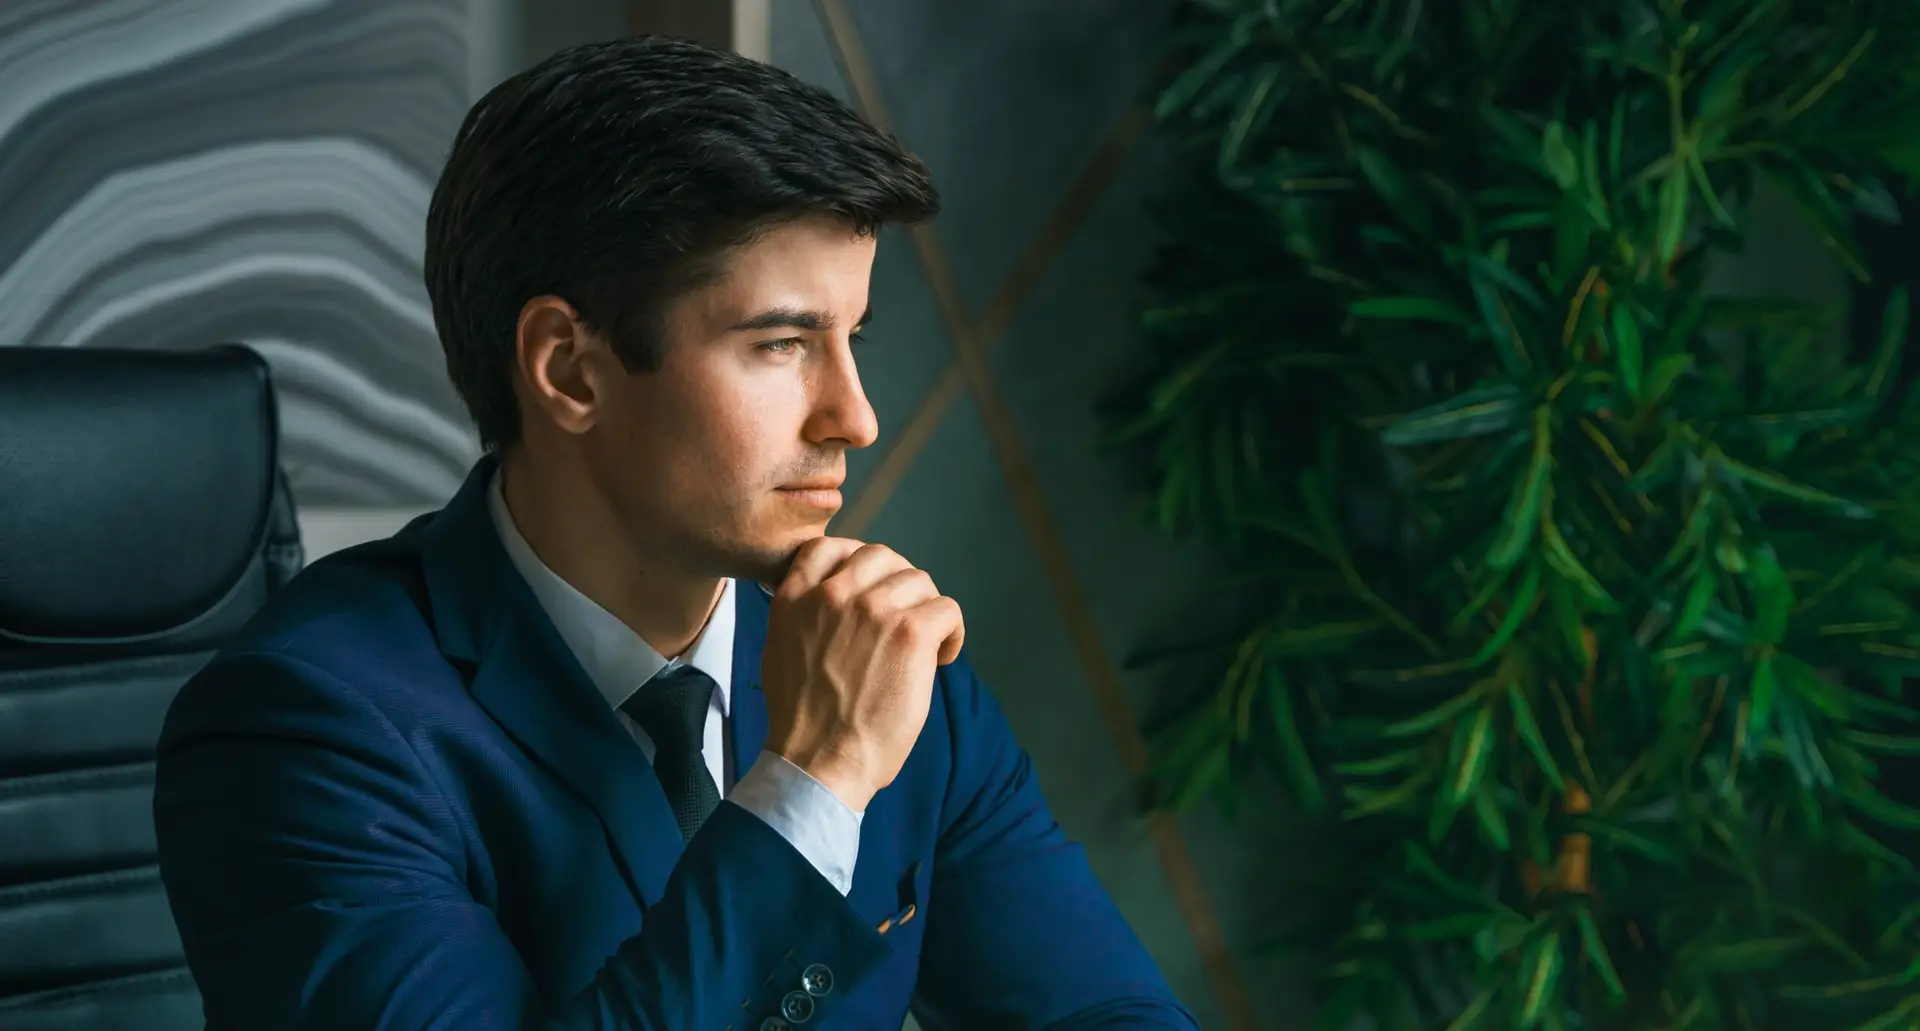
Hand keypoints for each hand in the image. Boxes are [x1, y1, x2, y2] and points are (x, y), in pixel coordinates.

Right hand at [759, 537, 964, 811]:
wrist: (818, 760)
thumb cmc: (801, 719)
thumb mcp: (779, 649)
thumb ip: (803, 615)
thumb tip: (830, 601)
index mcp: (795, 597)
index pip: (829, 546)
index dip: (856, 562)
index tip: (869, 589)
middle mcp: (834, 593)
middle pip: (883, 557)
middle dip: (897, 584)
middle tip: (904, 618)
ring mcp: (874, 609)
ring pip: (919, 580)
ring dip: (925, 610)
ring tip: (925, 645)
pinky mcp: (911, 632)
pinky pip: (947, 608)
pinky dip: (952, 632)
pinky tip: (942, 657)